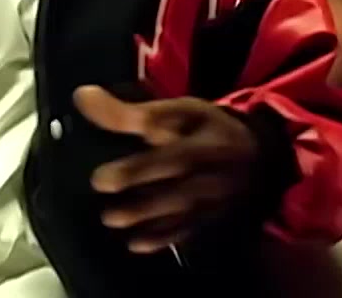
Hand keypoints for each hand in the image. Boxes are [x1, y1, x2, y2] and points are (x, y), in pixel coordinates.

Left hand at [75, 85, 261, 253]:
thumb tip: (82, 97)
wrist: (259, 158)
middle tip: (104, 197)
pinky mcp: (209, 220)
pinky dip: (162, 240)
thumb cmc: (209, 129)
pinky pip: (186, 233)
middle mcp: (204, 176)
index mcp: (196, 144)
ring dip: (145, 219)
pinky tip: (137, 244)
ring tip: (112, 220)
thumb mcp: (178, 111)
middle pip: (170, 188)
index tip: (100, 177)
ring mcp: (208, 202)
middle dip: (137, 194)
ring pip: (176, 214)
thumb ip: (130, 111)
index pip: (165, 151)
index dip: (134, 163)